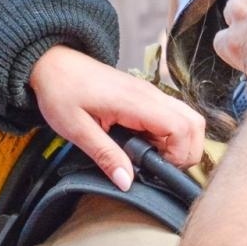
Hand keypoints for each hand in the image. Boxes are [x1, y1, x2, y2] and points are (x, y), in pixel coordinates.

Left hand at [29, 46, 205, 189]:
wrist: (52, 63)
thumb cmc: (61, 91)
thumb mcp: (76, 128)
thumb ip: (104, 155)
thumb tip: (126, 182)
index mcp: (136, 101)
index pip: (181, 128)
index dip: (178, 155)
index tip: (156, 170)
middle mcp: (150, 95)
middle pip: (194, 124)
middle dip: (186, 152)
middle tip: (158, 168)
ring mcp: (150, 94)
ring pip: (187, 119)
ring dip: (179, 143)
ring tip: (151, 158)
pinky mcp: (145, 97)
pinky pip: (172, 115)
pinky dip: (169, 135)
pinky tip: (145, 145)